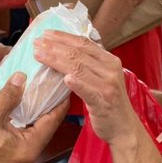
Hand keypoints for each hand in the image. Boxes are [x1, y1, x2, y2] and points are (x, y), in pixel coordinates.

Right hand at [0, 73, 67, 162]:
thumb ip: (10, 96)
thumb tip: (22, 78)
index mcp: (29, 148)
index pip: (52, 121)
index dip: (59, 102)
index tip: (64, 85)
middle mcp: (28, 154)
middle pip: (46, 125)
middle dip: (49, 104)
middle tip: (54, 84)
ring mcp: (19, 155)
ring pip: (35, 128)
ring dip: (37, 110)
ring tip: (41, 89)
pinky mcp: (11, 152)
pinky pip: (24, 132)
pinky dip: (26, 117)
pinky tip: (24, 103)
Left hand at [34, 31, 141, 148]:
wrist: (124, 128)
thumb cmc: (109, 102)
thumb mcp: (103, 78)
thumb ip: (90, 64)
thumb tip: (67, 49)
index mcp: (110, 61)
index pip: (84, 43)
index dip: (64, 37)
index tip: (46, 34)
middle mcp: (110, 70)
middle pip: (78, 53)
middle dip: (55, 46)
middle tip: (37, 42)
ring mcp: (108, 86)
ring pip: (78, 68)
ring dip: (56, 60)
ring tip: (39, 55)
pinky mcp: (103, 102)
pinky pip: (88, 90)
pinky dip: (76, 83)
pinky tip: (64, 78)